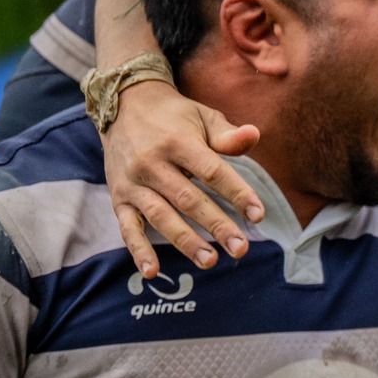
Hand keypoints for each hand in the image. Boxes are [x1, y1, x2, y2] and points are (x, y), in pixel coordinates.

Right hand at [102, 79, 264, 279]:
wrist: (122, 106)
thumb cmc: (174, 116)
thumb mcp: (202, 116)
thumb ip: (227, 134)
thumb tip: (254, 135)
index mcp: (178, 142)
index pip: (212, 172)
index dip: (237, 193)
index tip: (258, 215)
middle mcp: (152, 164)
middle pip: (188, 199)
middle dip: (216, 226)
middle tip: (240, 248)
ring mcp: (133, 183)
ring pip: (161, 216)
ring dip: (185, 241)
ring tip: (210, 261)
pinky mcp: (118, 198)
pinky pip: (127, 228)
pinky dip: (138, 250)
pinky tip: (153, 271)